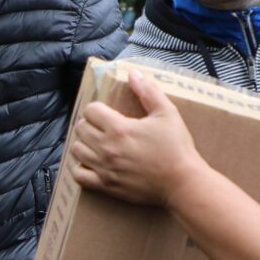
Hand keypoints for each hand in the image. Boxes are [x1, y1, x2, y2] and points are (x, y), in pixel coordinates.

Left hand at [66, 68, 204, 207]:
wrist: (182, 183)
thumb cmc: (176, 147)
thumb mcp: (167, 113)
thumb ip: (148, 91)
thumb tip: (132, 73)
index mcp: (119, 128)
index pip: (90, 110)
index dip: (97, 108)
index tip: (107, 112)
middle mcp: (106, 148)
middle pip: (80, 129)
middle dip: (89, 123)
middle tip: (102, 126)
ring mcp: (104, 168)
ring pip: (76, 150)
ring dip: (84, 143)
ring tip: (97, 143)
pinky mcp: (106, 186)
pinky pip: (79, 175)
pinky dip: (81, 168)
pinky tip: (92, 163)